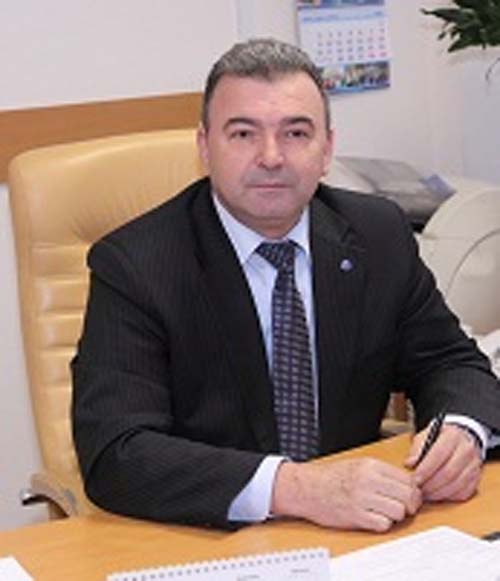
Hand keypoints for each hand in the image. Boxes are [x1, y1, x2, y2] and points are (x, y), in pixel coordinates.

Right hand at [271, 457, 421, 531]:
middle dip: (409, 505)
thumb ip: (381, 473)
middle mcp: (368, 480)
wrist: (306, 487)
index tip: (410, 497)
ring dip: (395, 516)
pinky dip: (382, 524)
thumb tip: (407, 485)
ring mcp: (362, 499)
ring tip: (384, 512)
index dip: (412, 491)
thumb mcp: (357, 465)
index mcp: (370, 466)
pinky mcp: (356, 516)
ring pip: (398, 512)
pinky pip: (383, 525)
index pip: (407, 480)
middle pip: (407, 496)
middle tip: (403, 508)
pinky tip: (373, 519)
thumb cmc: (330, 477)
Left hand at [405, 423, 481, 501]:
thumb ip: (416, 449)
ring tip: (426, 494)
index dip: (425, 469)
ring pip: (457, 485)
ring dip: (439, 493)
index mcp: (452, 436)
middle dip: (431, 485)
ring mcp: (474, 465)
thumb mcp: (426, 436)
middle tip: (419, 490)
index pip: (438, 455)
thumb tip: (410, 464)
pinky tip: (438, 494)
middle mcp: (466, 450)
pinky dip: (449, 496)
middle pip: (449, 473)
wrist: (462, 437)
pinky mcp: (476, 478)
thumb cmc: (440, 438)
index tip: (414, 479)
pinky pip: (464, 492)